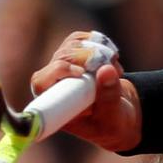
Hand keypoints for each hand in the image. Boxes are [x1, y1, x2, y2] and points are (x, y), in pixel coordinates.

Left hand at [30, 31, 139, 152]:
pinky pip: (79, 39)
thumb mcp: (114, 117)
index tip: (81, 73)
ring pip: (71, 46)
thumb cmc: (113, 123)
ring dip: (97, 52)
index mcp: (57, 107)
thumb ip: (110, 96)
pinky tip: (112, 58)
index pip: (41, 83)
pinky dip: (99, 44)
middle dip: (87, 58)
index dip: (58, 71)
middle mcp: (55, 86)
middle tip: (110, 66)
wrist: (121, 113)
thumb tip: (106, 70)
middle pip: (60, 59)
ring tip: (116, 70)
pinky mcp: (72, 56)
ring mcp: (62, 69)